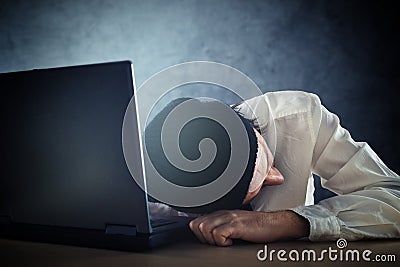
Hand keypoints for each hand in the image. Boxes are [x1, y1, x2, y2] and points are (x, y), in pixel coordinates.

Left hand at [189, 210, 308, 245]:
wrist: (274, 224)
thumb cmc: (256, 228)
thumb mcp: (234, 226)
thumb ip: (221, 227)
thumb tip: (206, 238)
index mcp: (220, 213)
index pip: (196, 221)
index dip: (199, 234)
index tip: (211, 242)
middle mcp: (222, 214)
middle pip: (197, 225)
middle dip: (203, 238)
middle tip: (217, 244)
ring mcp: (229, 218)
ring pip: (204, 229)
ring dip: (212, 240)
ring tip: (225, 243)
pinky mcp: (236, 225)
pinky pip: (218, 234)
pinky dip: (222, 242)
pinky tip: (232, 243)